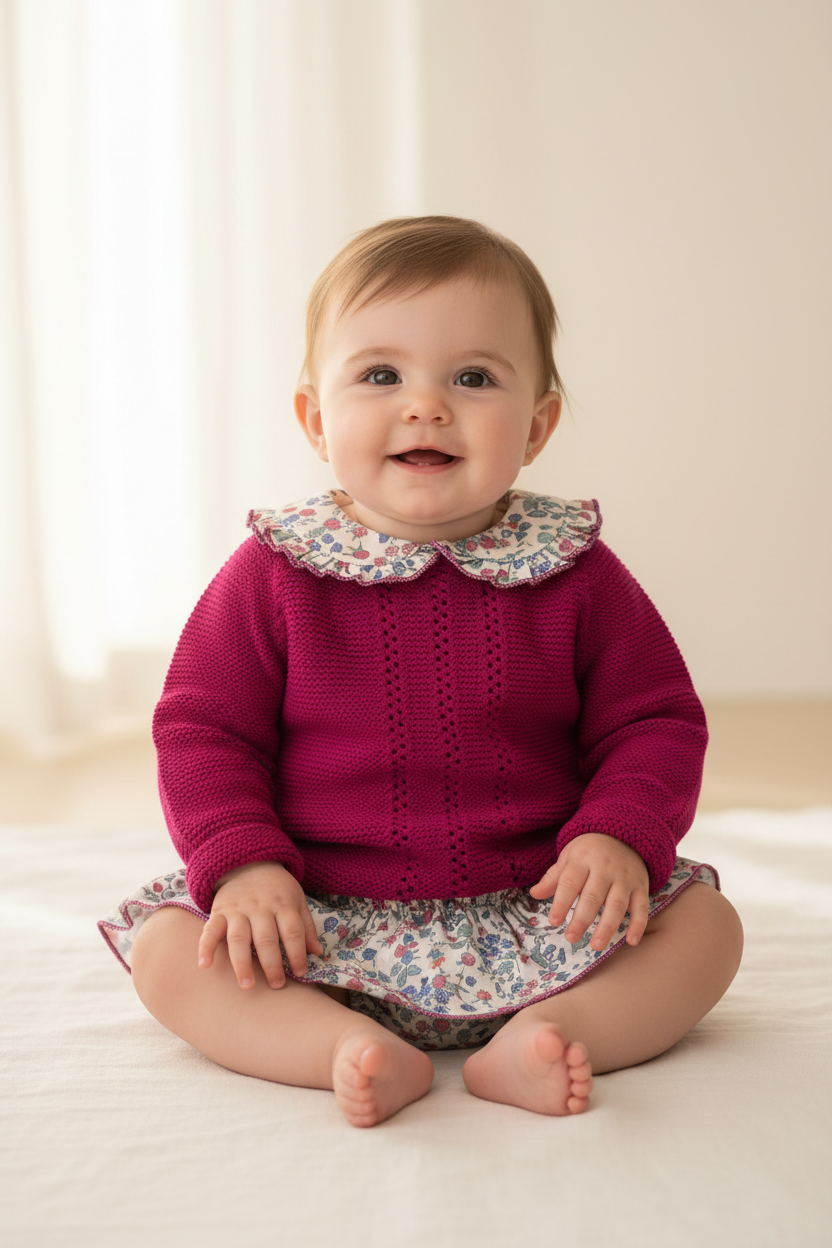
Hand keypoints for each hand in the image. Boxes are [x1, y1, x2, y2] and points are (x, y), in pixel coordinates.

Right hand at [198, 861, 322, 989]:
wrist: (248, 862)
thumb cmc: (276, 888)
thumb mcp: (297, 899)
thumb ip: (306, 926)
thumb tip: (317, 954)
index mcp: (283, 904)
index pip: (293, 931)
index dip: (298, 954)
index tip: (301, 972)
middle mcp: (260, 907)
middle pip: (267, 938)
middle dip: (272, 964)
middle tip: (277, 985)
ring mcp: (238, 910)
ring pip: (239, 938)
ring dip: (243, 963)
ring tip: (248, 985)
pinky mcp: (219, 911)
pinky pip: (210, 930)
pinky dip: (206, 947)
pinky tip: (205, 965)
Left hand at [529, 833, 649, 949]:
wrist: (623, 835)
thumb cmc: (589, 852)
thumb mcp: (569, 858)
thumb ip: (553, 878)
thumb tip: (534, 893)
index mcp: (583, 859)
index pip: (570, 883)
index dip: (561, 903)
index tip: (554, 922)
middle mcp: (605, 868)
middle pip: (593, 896)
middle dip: (581, 919)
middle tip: (571, 938)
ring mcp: (625, 878)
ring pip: (617, 904)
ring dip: (607, 927)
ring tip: (596, 946)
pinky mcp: (641, 886)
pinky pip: (642, 907)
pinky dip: (639, 925)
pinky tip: (631, 942)